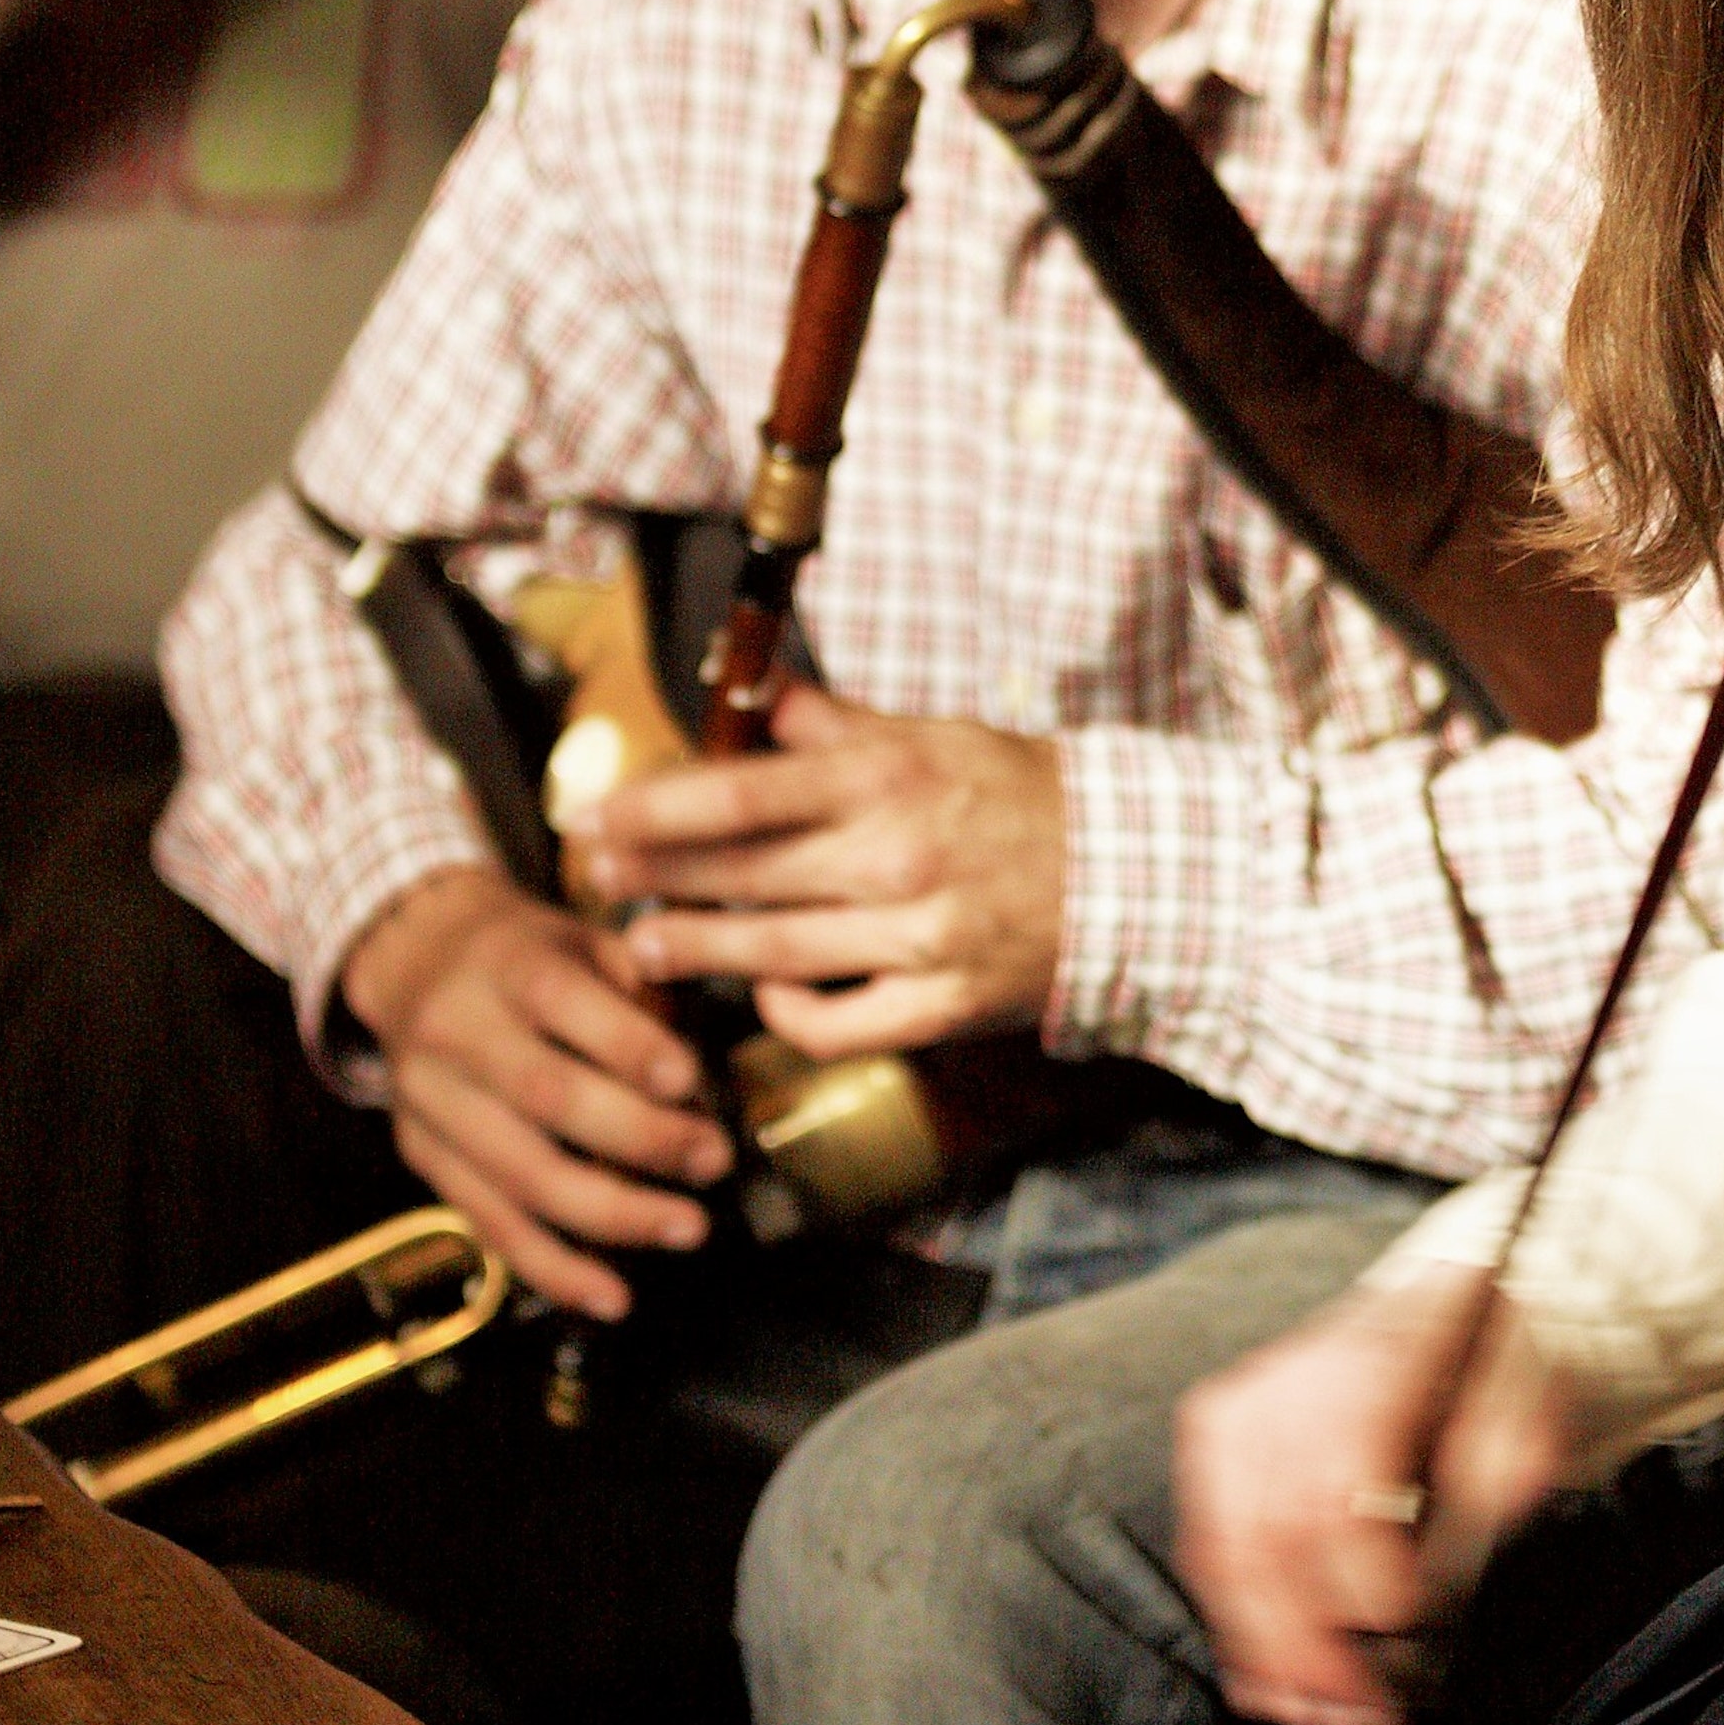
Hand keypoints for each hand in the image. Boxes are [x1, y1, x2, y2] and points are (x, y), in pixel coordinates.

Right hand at [341, 863, 730, 1323]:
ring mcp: (430, 1102)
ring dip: (611, 1214)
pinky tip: (612, 1296)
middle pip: (545, 1095)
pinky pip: (490, 1225)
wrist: (418, 960)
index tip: (692, 1080)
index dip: (627, 1044)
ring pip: (519, 1174)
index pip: (560, 999)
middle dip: (639, 1137)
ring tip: (686, 1228)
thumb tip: (700, 1075)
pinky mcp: (422, 1157)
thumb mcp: (585, 938)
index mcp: (504, 963)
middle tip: (714, 1161)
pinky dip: (553, 1269)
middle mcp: (456, 1032)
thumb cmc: (533, 955)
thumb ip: (643, 987)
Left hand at [585, 688, 1066, 1049]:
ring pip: (772, 953)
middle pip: (741, 875)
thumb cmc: (1021, 794)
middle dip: (654, 880)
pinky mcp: (939, 1006)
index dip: (654, 810)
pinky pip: (835, 1024)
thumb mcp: (934, 735)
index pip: (741, 792)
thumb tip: (758, 700)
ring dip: (696, 950)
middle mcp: (896, 857)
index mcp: (889, 778)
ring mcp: (918, 939)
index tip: (593, 818)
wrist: (1130, 872)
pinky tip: (762, 994)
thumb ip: (838, 726)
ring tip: (645, 947)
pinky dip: (786, 1013)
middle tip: (598, 880)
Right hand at [1174, 1273, 1574, 1724]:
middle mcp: (1289, 1379)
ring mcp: (1241, 1409)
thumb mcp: (1531, 1405)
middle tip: (1360, 1714)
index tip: (1401, 1625)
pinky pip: (1207, 1549)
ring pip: (1223, 1551)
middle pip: (1266, 1531)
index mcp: (1376, 1355)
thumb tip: (1441, 1583)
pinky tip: (1271, 1681)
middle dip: (1308, 1645)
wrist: (1450, 1294)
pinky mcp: (1216, 1442)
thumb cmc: (1493, 1361)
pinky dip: (1236, 1625)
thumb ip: (1496, 1484)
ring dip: (1267, 1652)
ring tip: (1316, 1716)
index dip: (1359, 1573)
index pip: (1333, 1483)